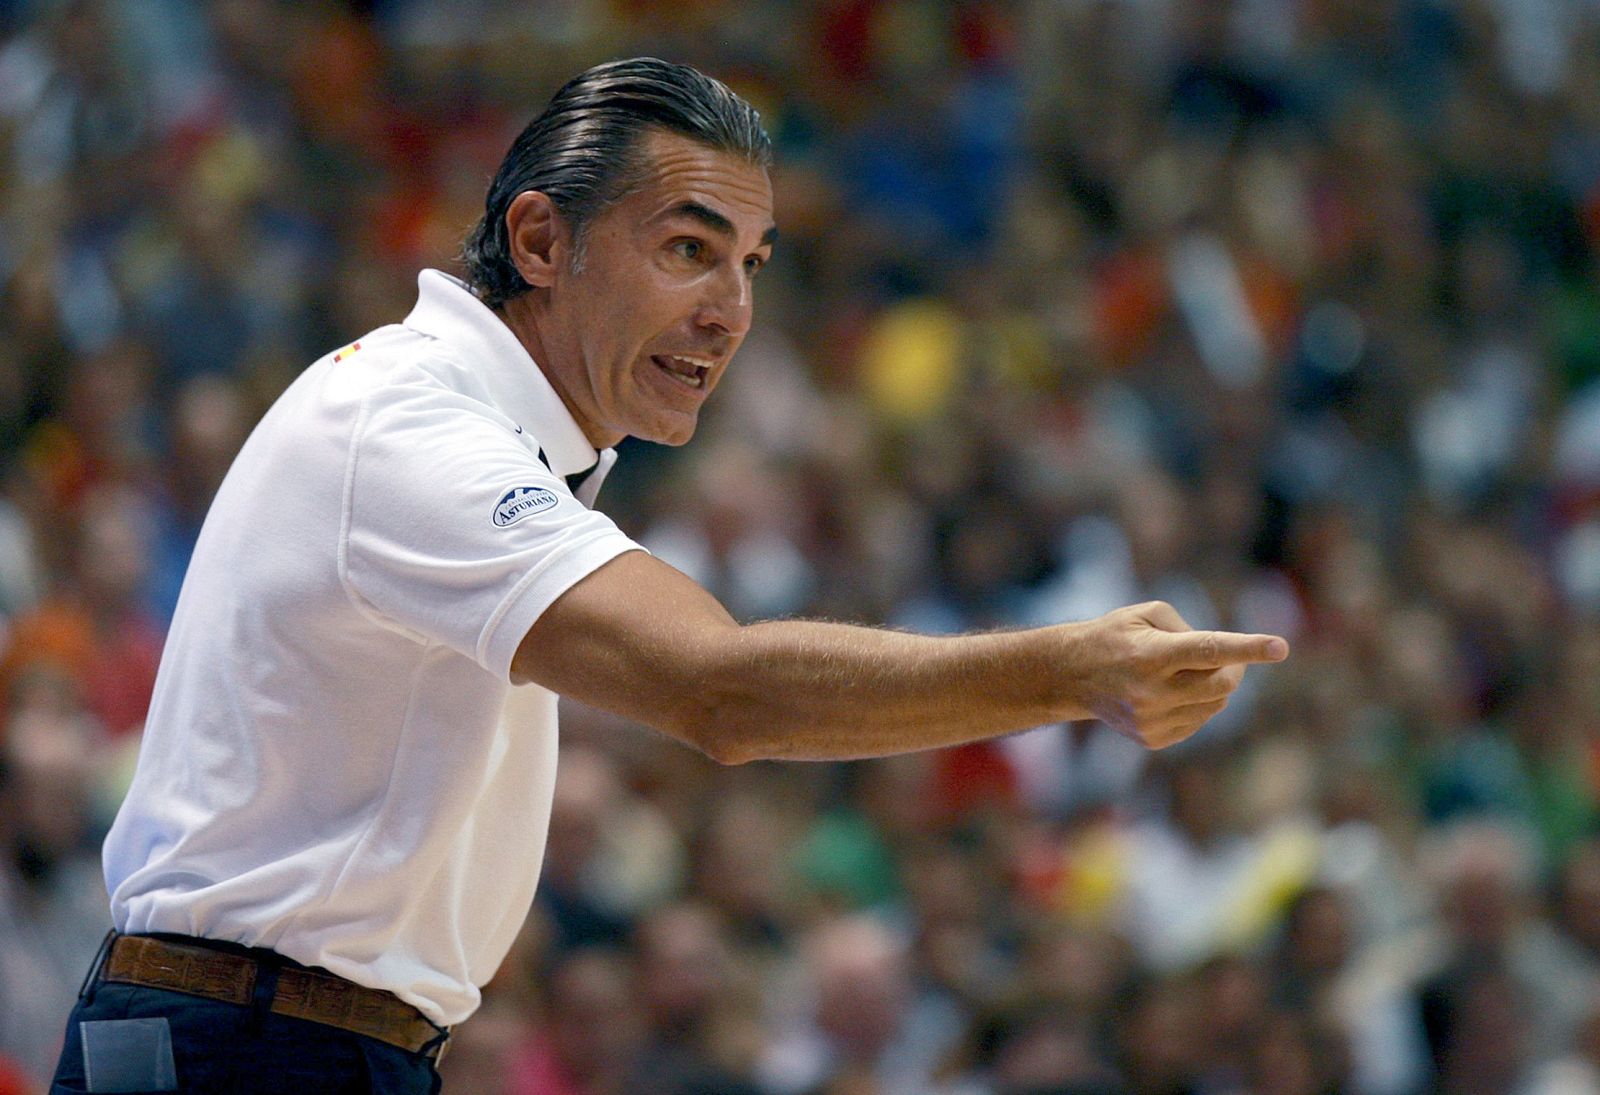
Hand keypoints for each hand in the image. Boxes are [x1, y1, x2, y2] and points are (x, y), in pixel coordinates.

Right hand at [1071, 601, 1287, 748]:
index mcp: (1150, 654)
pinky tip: (1173, 693)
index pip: (1207, 650)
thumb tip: (1221, 658)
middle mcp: (1150, 691)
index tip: (1280, 647)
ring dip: (1214, 686)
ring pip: (1214, 705)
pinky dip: (1198, 704)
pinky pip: (1198, 721)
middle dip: (1234, 668)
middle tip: (1229, 658)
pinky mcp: (1152, 738)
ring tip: (1187, 672)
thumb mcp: (1146, 614)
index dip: (1247, 648)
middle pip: (1222, 685)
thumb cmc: (1115, 635)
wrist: (1071, 676)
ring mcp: (1150, 719)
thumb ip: (1189, 629)